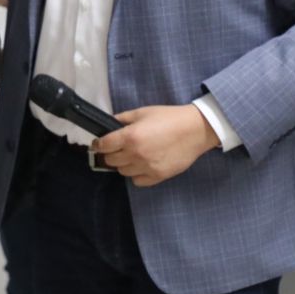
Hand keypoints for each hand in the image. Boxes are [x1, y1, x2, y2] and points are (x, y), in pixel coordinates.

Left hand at [93, 104, 219, 186]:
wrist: (195, 130)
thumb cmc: (169, 118)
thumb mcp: (142, 112)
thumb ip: (122, 118)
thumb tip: (108, 124)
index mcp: (130, 136)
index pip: (103, 146)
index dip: (99, 144)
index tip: (99, 144)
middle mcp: (136, 154)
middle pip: (111, 161)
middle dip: (111, 154)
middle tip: (118, 148)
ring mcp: (146, 167)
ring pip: (123, 172)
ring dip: (124, 164)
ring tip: (133, 155)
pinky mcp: (157, 176)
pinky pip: (137, 181)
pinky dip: (137, 174)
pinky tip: (143, 164)